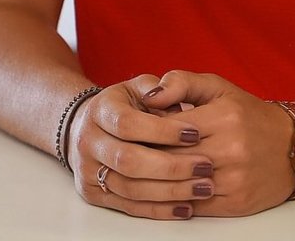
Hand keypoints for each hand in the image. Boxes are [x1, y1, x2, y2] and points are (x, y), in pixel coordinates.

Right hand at [66, 75, 217, 219]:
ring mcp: (88, 170)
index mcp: (101, 110)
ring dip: (170, 191)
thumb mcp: (143, 85)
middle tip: (206, 166)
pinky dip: (159, 210)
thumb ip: (163, 86)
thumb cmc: (128, 104)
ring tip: (203, 188)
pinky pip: (129, 206)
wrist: (89, 126)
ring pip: (130, 188)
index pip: (128, 123)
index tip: (196, 134)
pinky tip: (185, 207)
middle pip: (128, 160)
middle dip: (171, 166)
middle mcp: (89, 141)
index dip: (162, 131)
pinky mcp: (93, 194)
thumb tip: (168, 97)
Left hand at [142, 70, 294, 216]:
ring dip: (155, 183)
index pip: (166, 129)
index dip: (144, 132)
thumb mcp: (220, 88)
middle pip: (169, 160)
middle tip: (127, 156)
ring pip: (179, 186)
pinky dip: (173, 202)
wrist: (294, 147)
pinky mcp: (236, 204)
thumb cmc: (250, 116)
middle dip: (144, 159)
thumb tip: (149, 96)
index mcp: (224, 116)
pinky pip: (192, 207)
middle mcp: (231, 148)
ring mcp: (234, 179)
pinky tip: (163, 192)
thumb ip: (182, 83)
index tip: (130, 133)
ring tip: (140, 175)